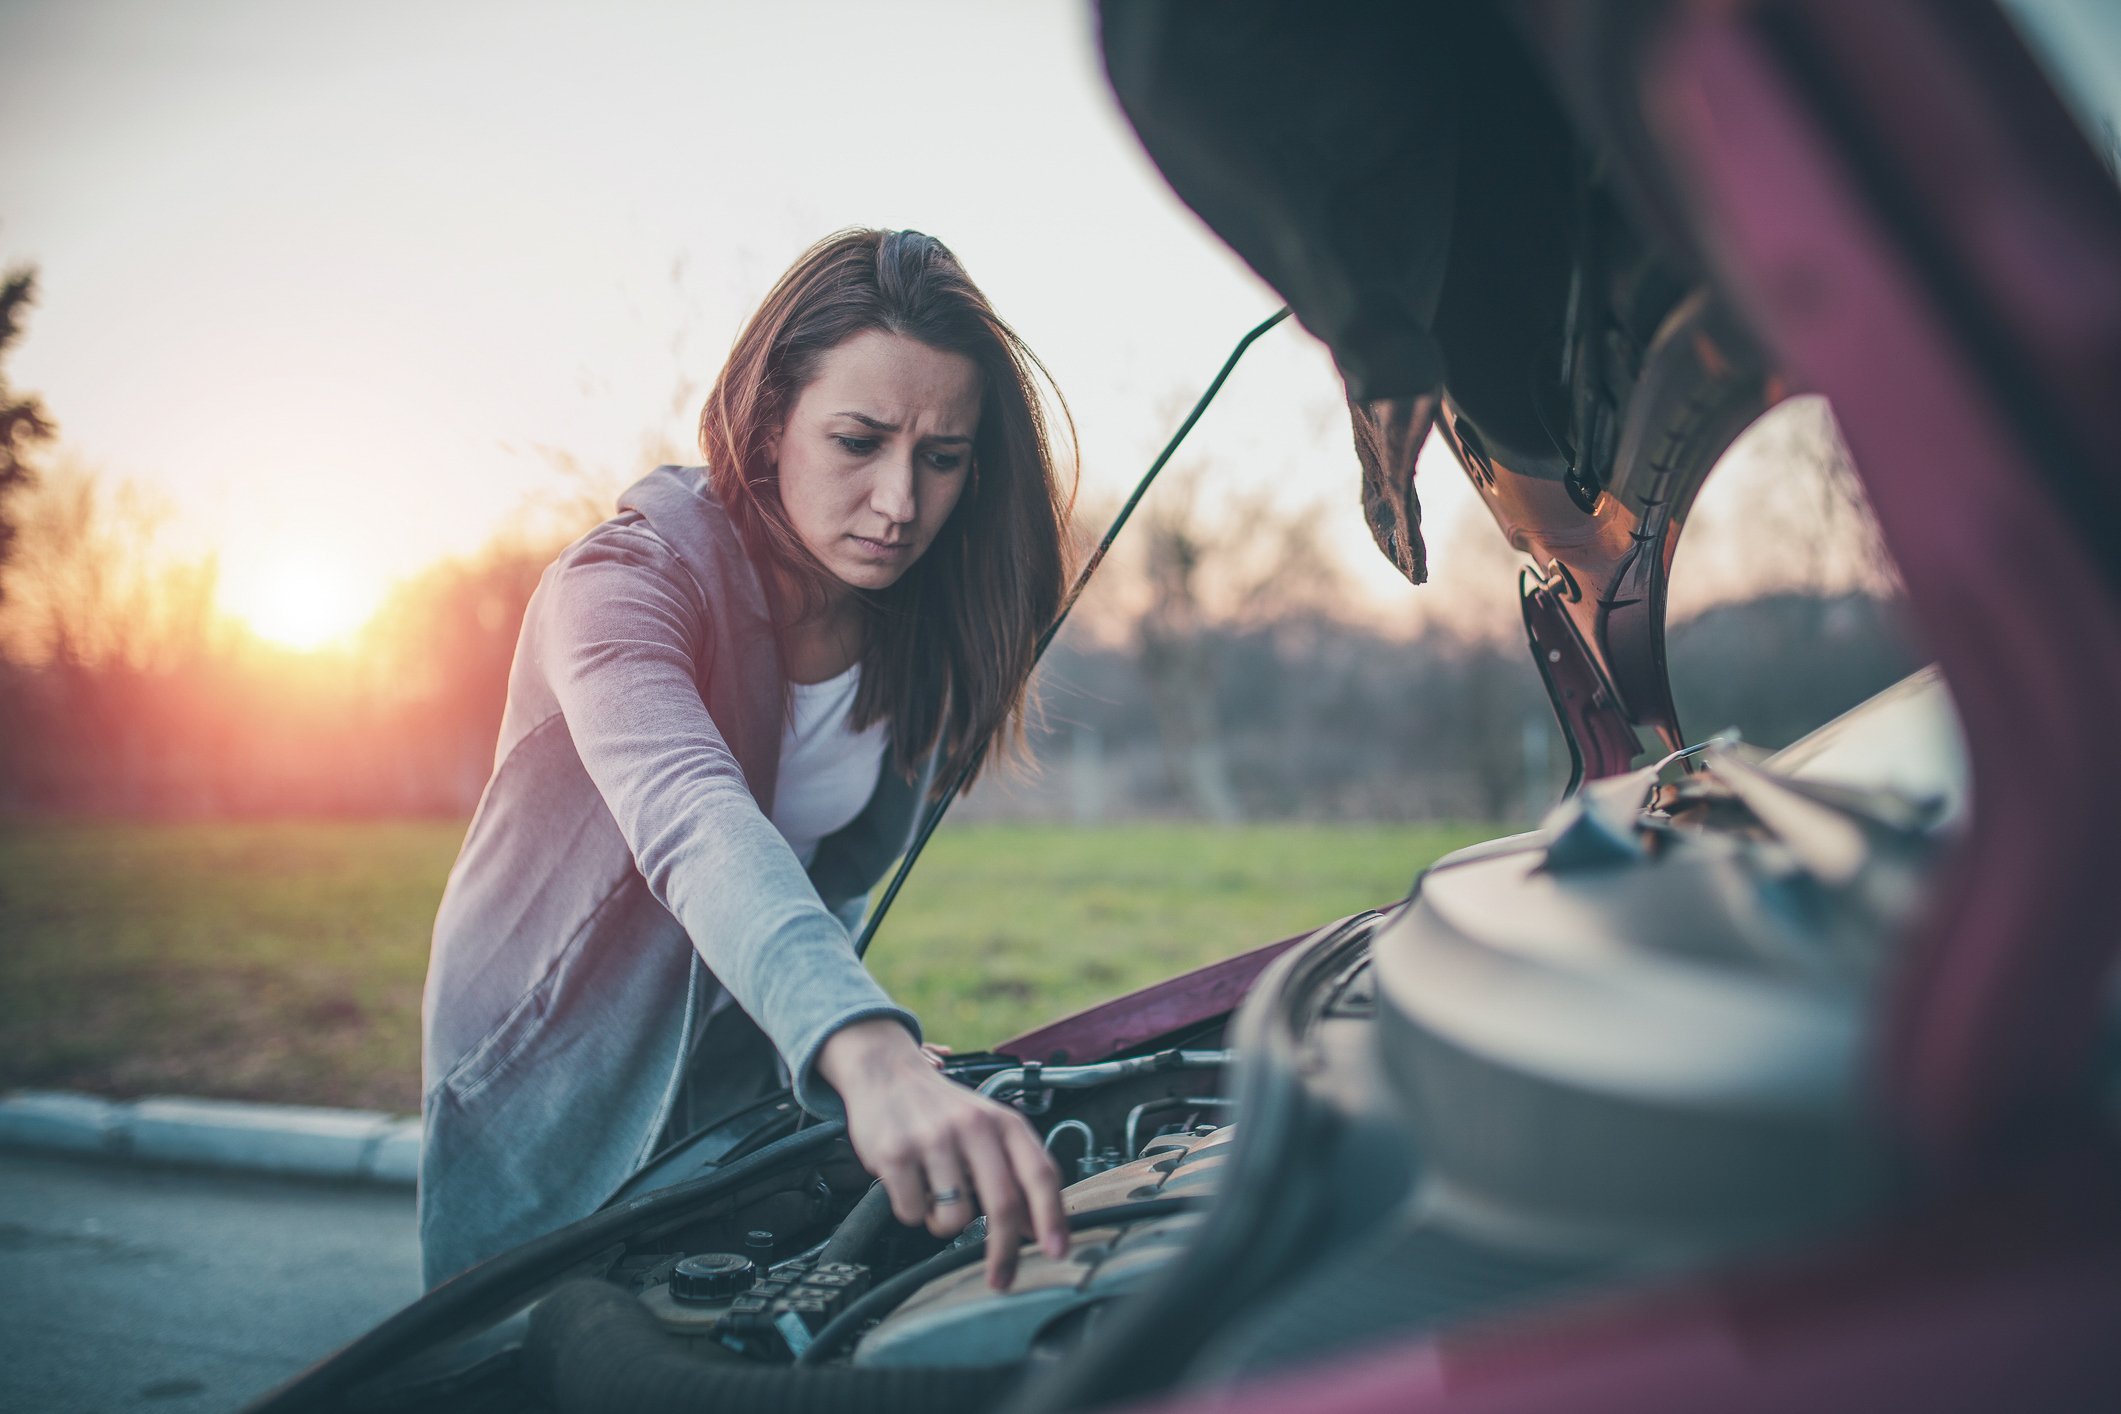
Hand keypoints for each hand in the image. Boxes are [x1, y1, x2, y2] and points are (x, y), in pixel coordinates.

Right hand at [818, 1019, 1065, 1289]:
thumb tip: (1036, 1230)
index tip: (1057, 1252)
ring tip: (935, 1196)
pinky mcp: (895, 1153)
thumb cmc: (941, 1108)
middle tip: (1002, 1278)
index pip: (1040, 1173)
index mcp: (1003, 1122)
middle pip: (1003, 1204)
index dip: (1053, 1217)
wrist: (885, 1070)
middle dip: (1004, 1253)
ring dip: (943, 1222)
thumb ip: (1014, 1173)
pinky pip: (912, 1212)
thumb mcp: (987, 1129)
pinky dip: (912, 1210)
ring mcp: (933, 1139)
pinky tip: (909, 1183)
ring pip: (954, 1218)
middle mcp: (973, 1126)